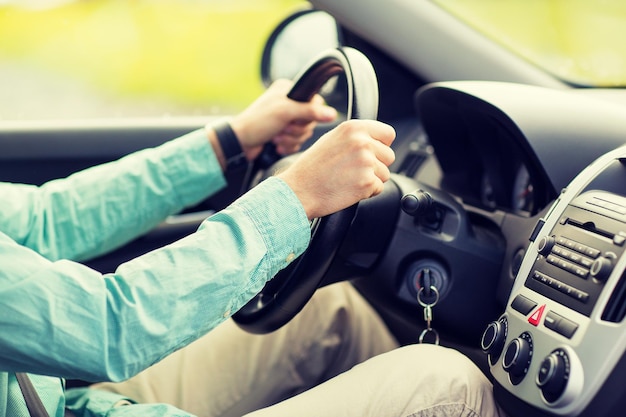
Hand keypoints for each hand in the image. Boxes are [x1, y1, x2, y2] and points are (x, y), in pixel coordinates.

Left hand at [229, 79, 336, 159]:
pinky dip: (288, 146)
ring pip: (304, 134)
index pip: (315, 102)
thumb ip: (310, 112)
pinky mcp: (283, 135)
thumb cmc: (256, 123)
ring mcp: (285, 120)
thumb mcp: (285, 112)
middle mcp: (288, 104)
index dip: (309, 115)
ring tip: (276, 138)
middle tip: (282, 129)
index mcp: (288, 91)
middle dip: (296, 130)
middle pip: (310, 121)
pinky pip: (297, 143)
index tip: (295, 119)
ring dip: (291, 139)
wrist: (239, 144)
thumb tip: (332, 114)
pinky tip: (276, 145)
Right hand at [277, 119, 395, 219]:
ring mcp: (366, 162)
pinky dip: (367, 192)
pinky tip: (349, 189)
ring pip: (385, 174)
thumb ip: (356, 137)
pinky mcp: (367, 182)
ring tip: (349, 179)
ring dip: (371, 179)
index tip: (372, 153)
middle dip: (377, 165)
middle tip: (354, 170)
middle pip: (389, 156)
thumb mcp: (332, 140)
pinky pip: (379, 188)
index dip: (382, 145)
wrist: (299, 190)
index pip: (388, 134)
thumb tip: (376, 141)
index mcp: (354, 128)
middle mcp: (362, 142)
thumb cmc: (312, 168)